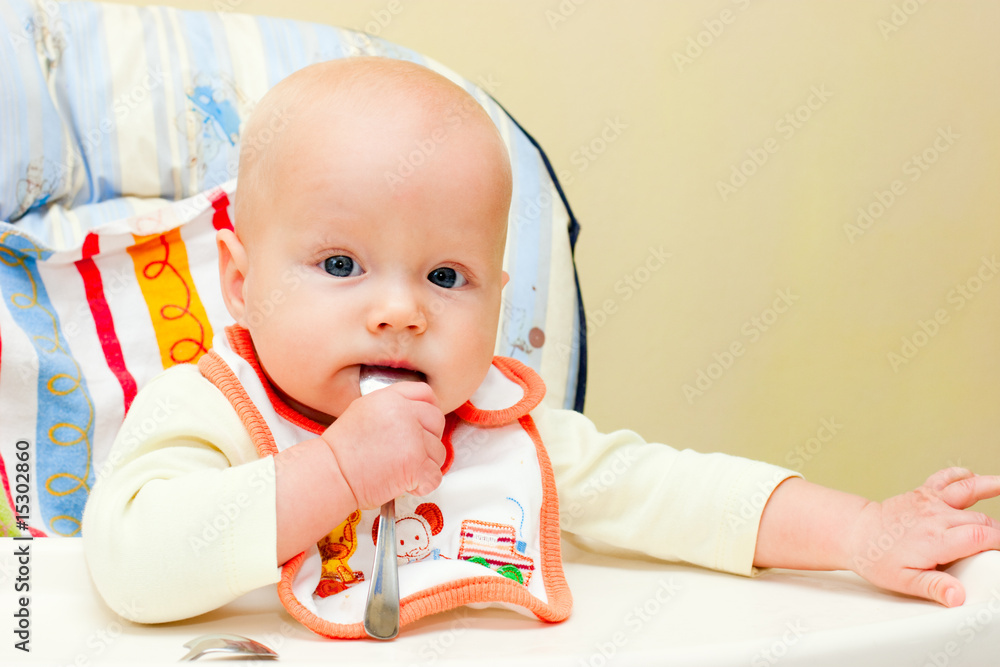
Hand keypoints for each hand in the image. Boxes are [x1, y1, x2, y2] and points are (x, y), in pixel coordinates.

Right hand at [322, 382, 445, 508]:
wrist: (330, 475)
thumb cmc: (342, 452)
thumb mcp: (363, 411)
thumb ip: (392, 408)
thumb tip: (415, 415)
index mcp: (390, 398)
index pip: (426, 394)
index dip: (428, 411)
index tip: (422, 426)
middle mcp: (404, 412)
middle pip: (437, 421)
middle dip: (428, 440)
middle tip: (408, 454)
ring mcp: (412, 438)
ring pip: (439, 451)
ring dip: (425, 465)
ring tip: (399, 470)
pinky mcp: (416, 463)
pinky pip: (435, 476)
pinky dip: (423, 485)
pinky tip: (405, 484)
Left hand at [846, 467, 999, 606]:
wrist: (856, 533)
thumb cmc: (877, 558)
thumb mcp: (904, 581)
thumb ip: (934, 587)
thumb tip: (957, 596)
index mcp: (935, 540)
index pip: (982, 537)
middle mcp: (935, 516)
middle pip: (981, 520)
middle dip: (997, 531)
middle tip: (999, 543)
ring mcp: (929, 501)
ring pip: (968, 490)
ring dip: (990, 487)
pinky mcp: (923, 492)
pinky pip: (946, 478)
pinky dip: (961, 476)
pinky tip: (972, 476)